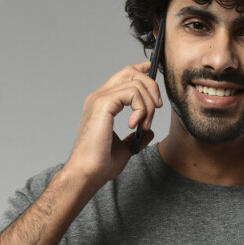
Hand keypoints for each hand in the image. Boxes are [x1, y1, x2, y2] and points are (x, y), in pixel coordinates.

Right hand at [66, 61, 163, 187]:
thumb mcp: (124, 149)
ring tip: (143, 126)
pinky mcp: (103, 104)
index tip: (154, 77)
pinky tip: (135, 125)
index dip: (141, 71)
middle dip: (151, 87)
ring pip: (135, 83)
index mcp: (102, 103)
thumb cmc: (99, 164)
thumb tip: (149, 132)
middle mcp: (99, 96)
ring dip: (148, 105)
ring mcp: (100, 98)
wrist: (87, 173)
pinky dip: (141, 108)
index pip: (123, 75)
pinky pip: (132, 93)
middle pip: (131, 72)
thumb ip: (136, 137)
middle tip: (155, 111)